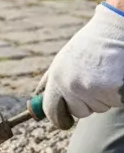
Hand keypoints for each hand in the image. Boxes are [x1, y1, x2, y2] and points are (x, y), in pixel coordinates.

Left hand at [36, 4, 123, 128]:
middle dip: (87, 102)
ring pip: (99, 108)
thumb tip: (36, 101)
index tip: (64, 121)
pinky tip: (116, 76)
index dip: (59, 118)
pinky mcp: (112, 91)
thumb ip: (50, 82)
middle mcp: (71, 86)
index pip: (51, 112)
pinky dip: (118, 95)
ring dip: (104, 97)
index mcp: (56, 78)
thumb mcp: (63, 60)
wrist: (114, 30)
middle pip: (79, 112)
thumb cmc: (90, 45)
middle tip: (94, 80)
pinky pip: (115, 103)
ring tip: (106, 74)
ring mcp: (92, 89)